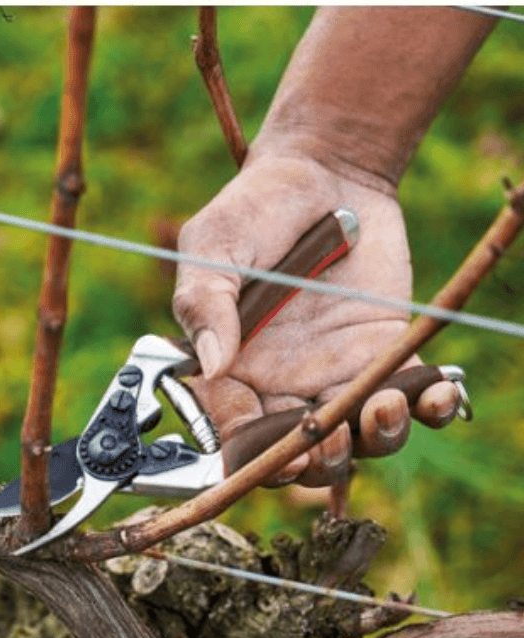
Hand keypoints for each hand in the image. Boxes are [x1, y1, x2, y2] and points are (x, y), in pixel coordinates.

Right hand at [172, 153, 460, 486]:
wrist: (324, 171)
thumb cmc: (255, 206)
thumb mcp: (213, 245)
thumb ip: (204, 301)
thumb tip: (211, 363)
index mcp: (231, 368)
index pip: (233, 428)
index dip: (250, 451)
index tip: (271, 448)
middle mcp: (280, 382)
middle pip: (295, 450)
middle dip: (313, 460)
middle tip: (326, 444)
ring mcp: (334, 371)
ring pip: (353, 434)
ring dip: (372, 439)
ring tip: (384, 409)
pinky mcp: (383, 351)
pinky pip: (407, 394)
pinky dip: (428, 406)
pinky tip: (437, 394)